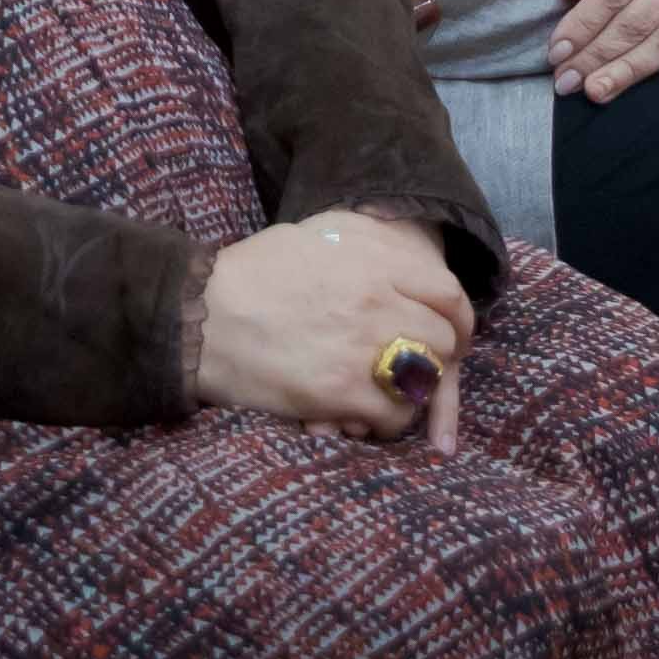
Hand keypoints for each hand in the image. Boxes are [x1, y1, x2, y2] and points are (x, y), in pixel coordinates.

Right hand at [197, 209, 471, 448]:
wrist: (199, 315)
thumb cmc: (248, 273)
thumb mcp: (312, 237)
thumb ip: (361, 245)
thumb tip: (392, 248)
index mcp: (374, 260)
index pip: (448, 293)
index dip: (459, 319)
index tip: (454, 333)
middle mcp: (378, 302)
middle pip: (442, 340)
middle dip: (437, 358)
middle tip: (418, 369)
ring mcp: (364, 349)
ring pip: (425, 381)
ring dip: (414, 391)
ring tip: (392, 393)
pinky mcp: (343, 392)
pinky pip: (394, 415)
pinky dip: (388, 422)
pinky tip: (368, 416)